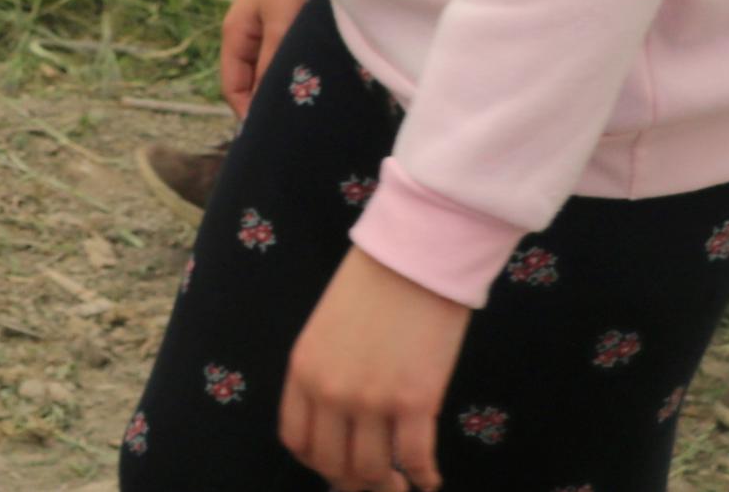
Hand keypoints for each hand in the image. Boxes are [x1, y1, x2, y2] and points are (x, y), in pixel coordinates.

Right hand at [219, 0, 317, 119]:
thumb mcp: (281, 22)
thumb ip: (272, 64)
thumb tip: (266, 107)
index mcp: (236, 35)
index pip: (233, 88)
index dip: (248, 114)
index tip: (274, 136)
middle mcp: (249, 35)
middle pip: (252, 82)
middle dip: (268, 104)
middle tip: (297, 127)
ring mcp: (270, 29)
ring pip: (272, 71)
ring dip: (285, 88)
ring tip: (310, 109)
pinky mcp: (291, 23)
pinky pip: (287, 57)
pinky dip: (297, 71)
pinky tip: (319, 81)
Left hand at [281, 249, 470, 491]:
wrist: (413, 258)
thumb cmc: (371, 288)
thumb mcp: (326, 331)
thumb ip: (325, 374)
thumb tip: (341, 423)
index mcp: (303, 371)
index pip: (297, 441)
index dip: (319, 463)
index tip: (339, 466)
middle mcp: (330, 391)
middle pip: (333, 464)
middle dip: (354, 481)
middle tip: (377, 481)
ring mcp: (372, 399)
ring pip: (373, 470)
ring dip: (389, 485)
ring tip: (403, 483)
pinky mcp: (416, 401)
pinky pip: (416, 458)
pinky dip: (425, 476)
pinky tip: (431, 478)